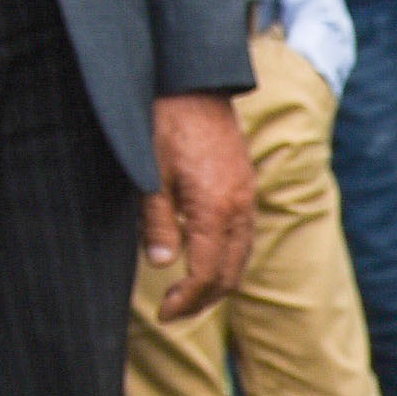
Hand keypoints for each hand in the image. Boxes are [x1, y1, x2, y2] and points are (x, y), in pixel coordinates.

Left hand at [141, 92, 255, 320]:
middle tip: (174, 313)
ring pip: (242, 257)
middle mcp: (240, 208)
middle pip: (231, 274)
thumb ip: (158, 222)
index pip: (208, 274)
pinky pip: (244, 236)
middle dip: (204, 300)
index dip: (187, 301)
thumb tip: (162, 266)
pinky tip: (205, 259)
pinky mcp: (245, 186)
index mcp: (216, 209)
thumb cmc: (165, 122)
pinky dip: (228, 259)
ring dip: (218, 283)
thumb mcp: (150, 174)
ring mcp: (247, 197)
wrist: (193, 81)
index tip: (165, 314)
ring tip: (189, 294)